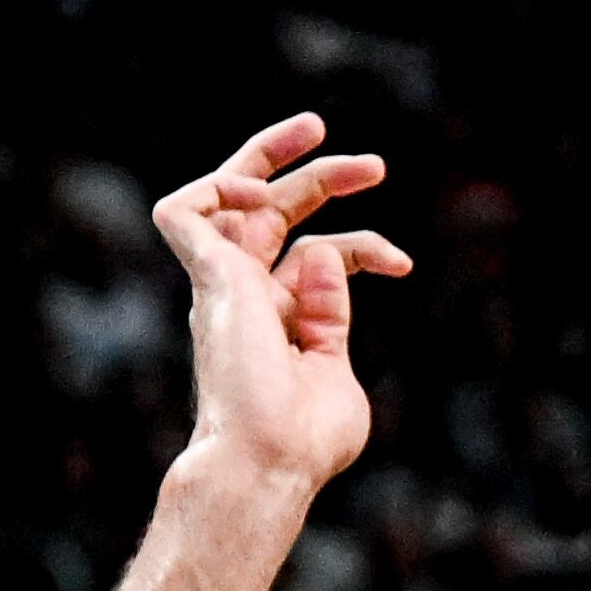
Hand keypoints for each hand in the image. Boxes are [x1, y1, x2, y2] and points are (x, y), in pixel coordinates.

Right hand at [151, 113, 414, 493]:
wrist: (272, 459)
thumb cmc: (305, 438)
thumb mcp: (335, 372)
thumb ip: (331, 318)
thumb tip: (322, 253)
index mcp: (278, 319)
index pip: (314, 256)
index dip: (362, 247)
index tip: (402, 264)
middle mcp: (245, 296)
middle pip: (275, 214)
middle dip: (322, 179)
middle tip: (374, 165)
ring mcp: (224, 285)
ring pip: (232, 196)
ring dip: (274, 154)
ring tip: (320, 131)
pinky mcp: (207, 278)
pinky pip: (187, 211)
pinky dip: (219, 186)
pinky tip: (258, 190)